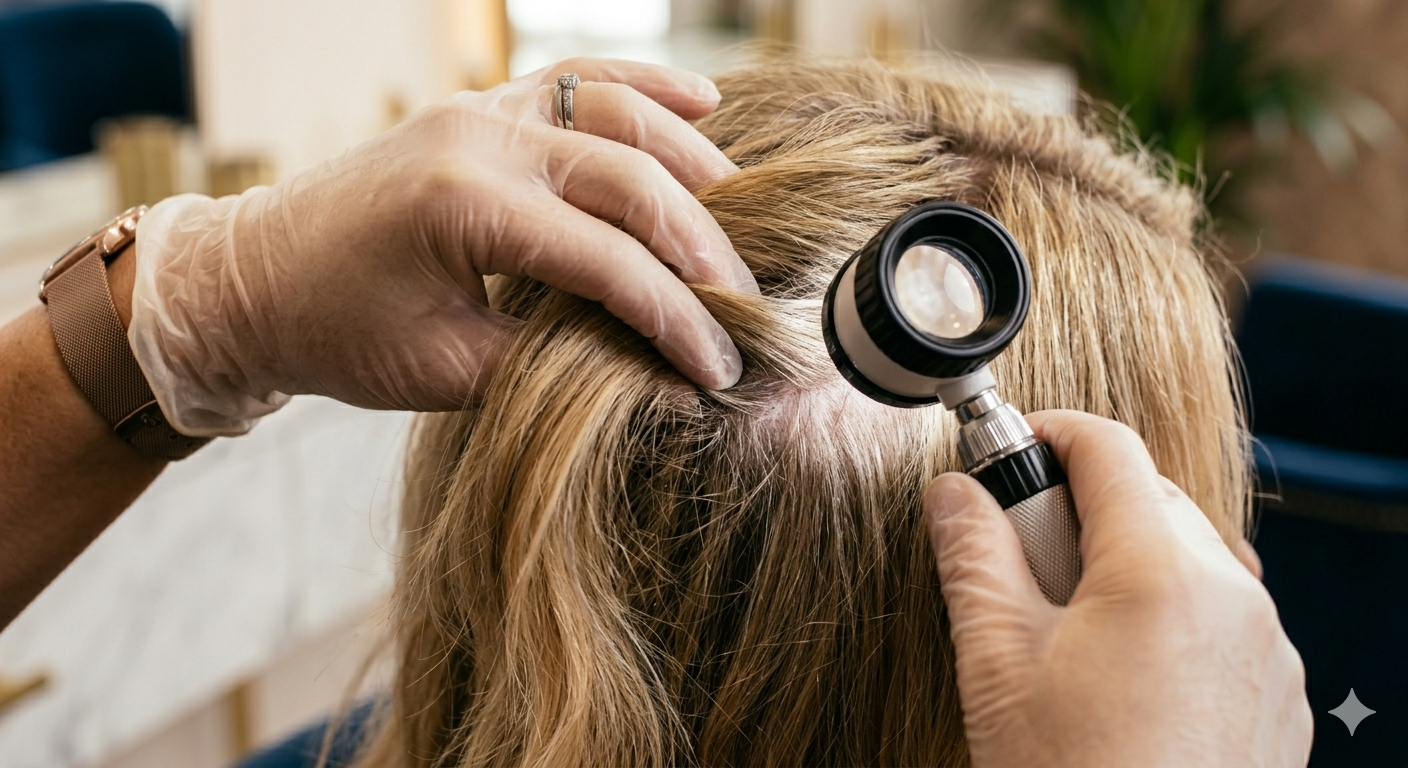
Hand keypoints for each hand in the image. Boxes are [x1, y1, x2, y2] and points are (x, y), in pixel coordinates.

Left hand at [129, 58, 755, 435]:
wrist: (253, 280)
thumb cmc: (338, 331)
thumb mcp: (445, 372)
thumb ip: (555, 364)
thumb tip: (656, 378)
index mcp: (465, 206)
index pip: (609, 264)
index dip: (677, 320)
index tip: (719, 368)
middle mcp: (480, 139)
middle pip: (631, 180)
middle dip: (701, 246)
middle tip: (744, 303)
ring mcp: (481, 110)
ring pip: (619, 110)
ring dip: (689, 160)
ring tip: (740, 215)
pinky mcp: (481, 105)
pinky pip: (580, 78)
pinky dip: (647, 85)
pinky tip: (703, 102)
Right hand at [925, 410, 1310, 767]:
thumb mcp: (996, 662)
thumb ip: (973, 556)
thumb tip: (953, 493)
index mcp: (1161, 571)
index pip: (1108, 447)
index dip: (1048, 432)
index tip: (1009, 449)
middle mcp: (1233, 597)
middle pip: (1153, 498)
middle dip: (1083, 505)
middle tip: (1022, 558)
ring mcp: (1268, 650)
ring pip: (1192, 558)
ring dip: (1128, 561)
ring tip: (1068, 631)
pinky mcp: (1280, 698)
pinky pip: (1225, 619)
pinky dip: (1173, 615)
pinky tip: (1121, 678)